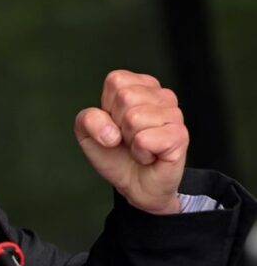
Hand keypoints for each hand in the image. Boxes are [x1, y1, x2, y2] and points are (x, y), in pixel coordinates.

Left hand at [74, 70, 188, 214]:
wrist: (133, 185)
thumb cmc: (115, 155)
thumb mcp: (88, 134)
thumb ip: (87, 120)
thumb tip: (109, 130)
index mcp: (139, 86)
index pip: (116, 80)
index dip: (107, 107)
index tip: (115, 123)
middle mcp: (160, 95)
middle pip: (125, 97)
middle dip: (118, 124)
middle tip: (128, 138)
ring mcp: (174, 114)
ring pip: (134, 118)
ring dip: (130, 140)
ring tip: (139, 146)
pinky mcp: (180, 135)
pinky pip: (145, 139)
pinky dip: (140, 152)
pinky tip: (149, 155)